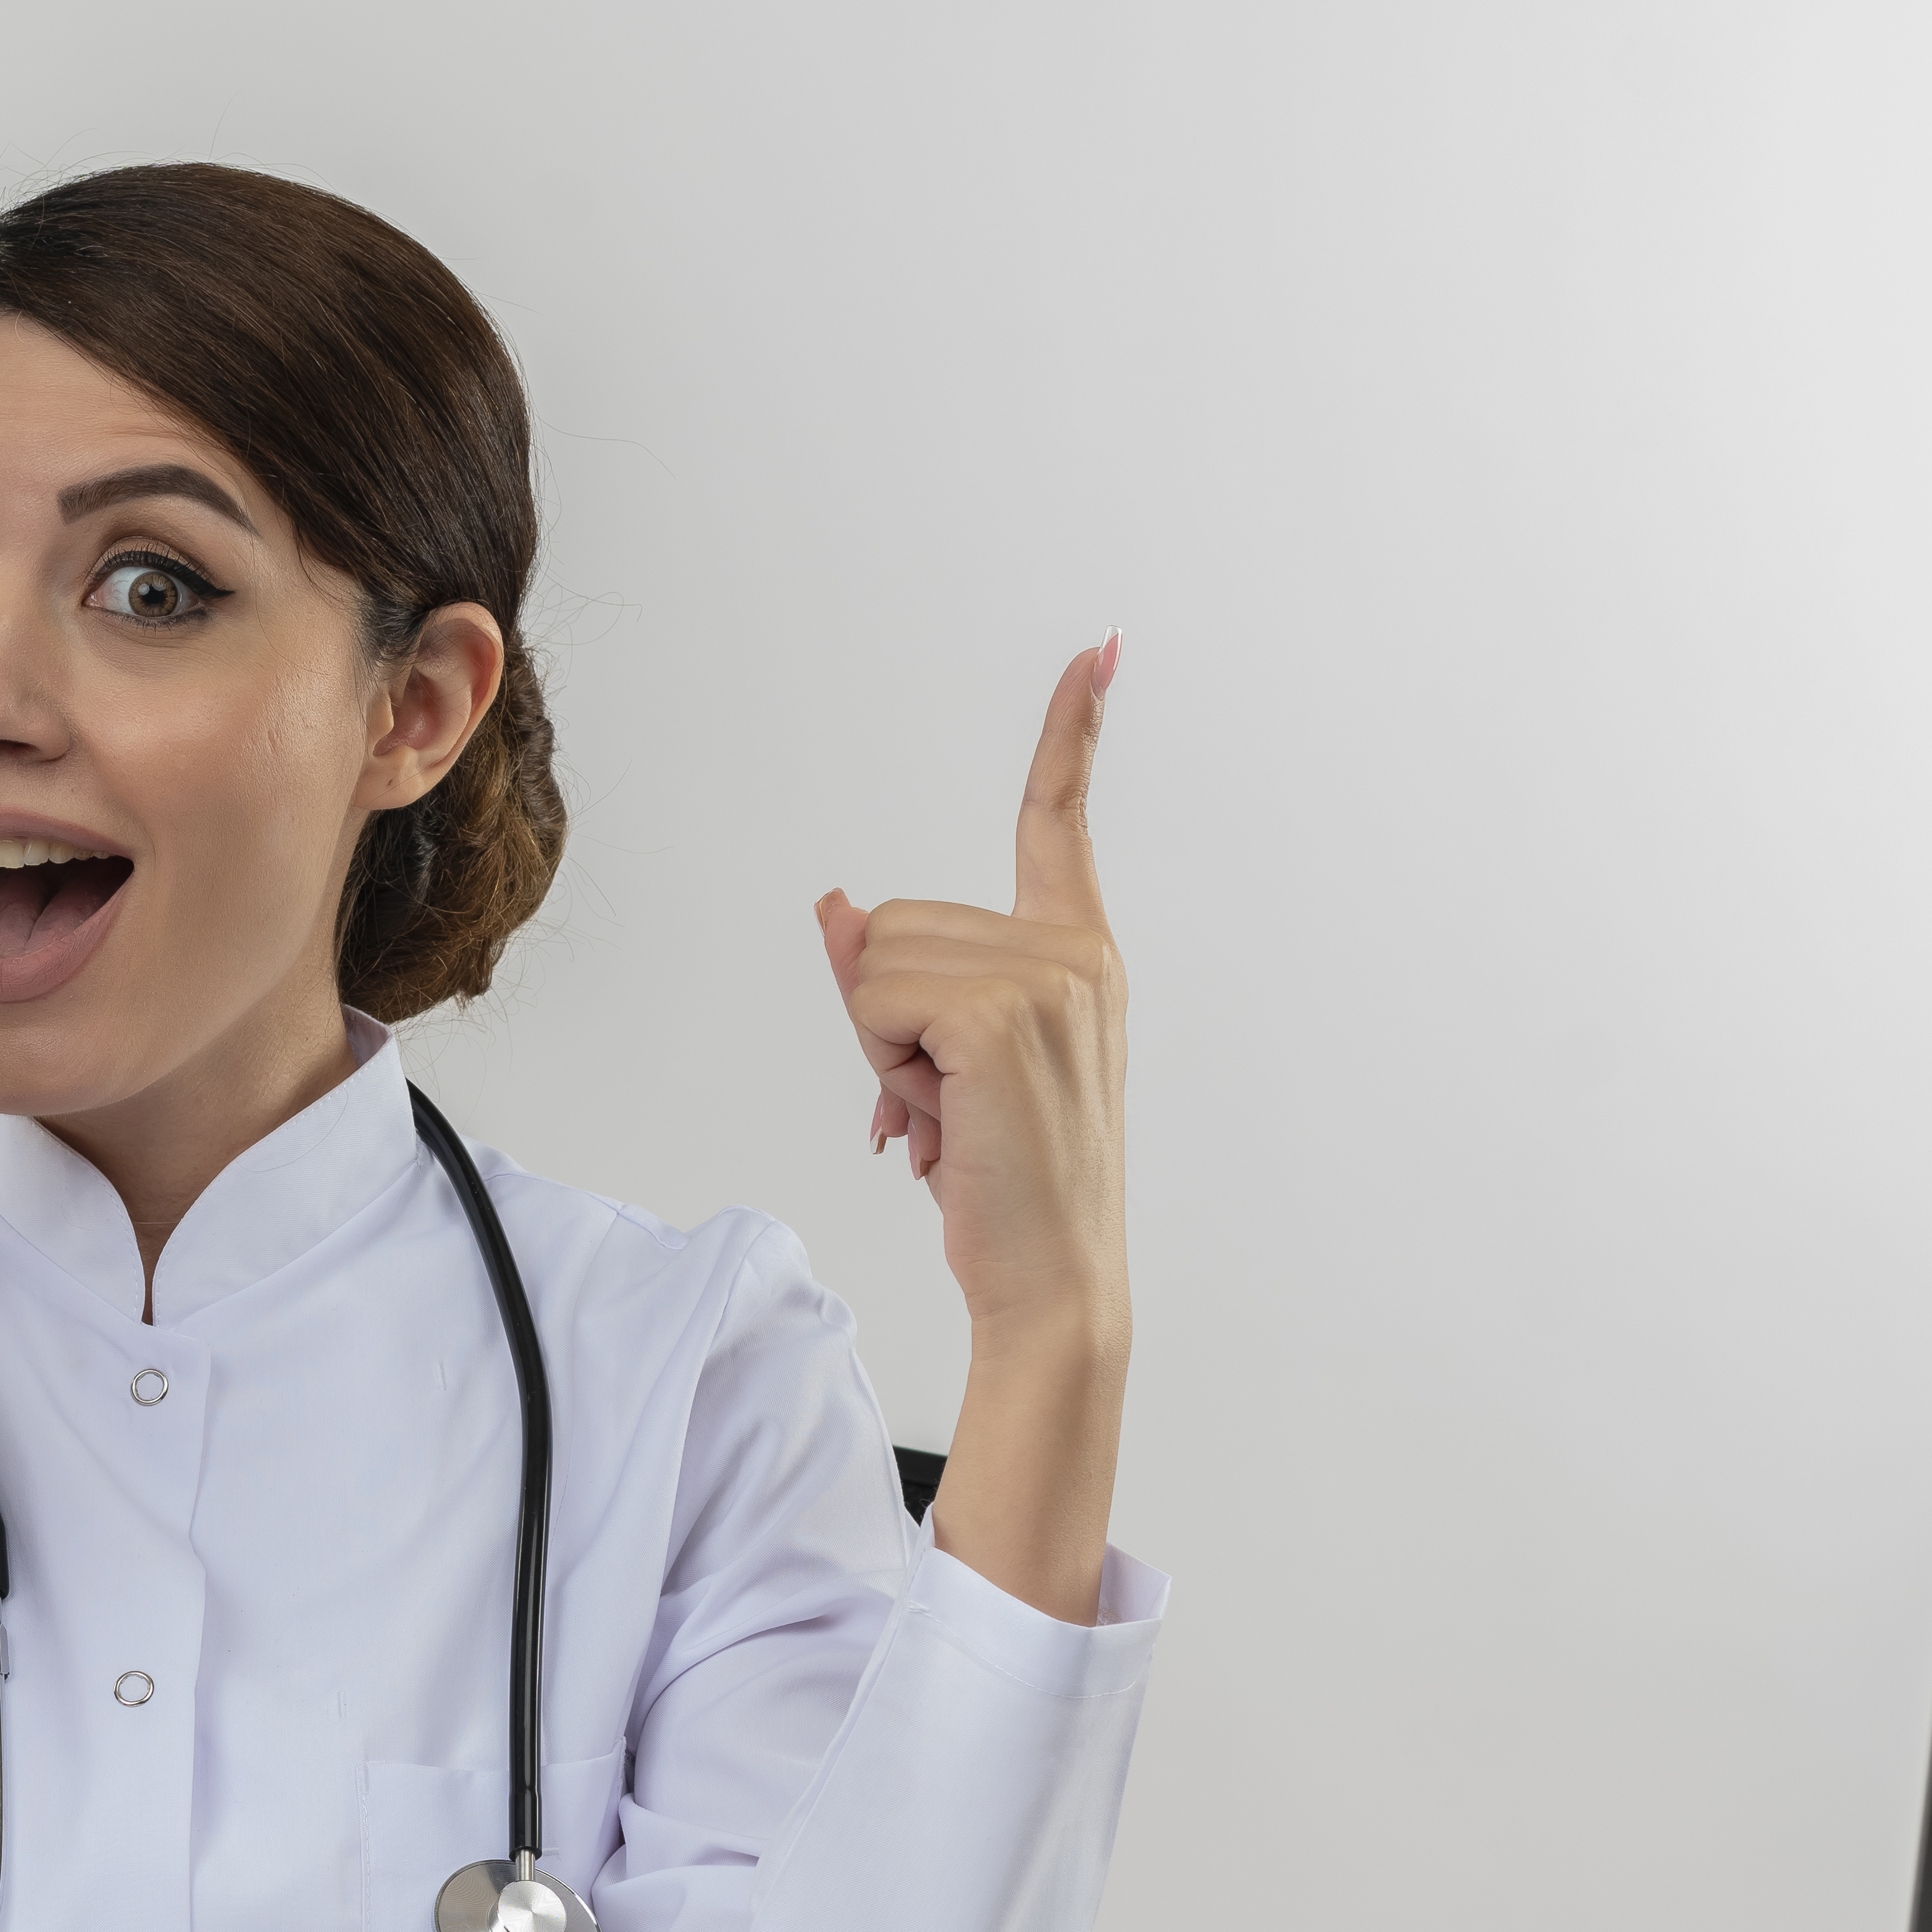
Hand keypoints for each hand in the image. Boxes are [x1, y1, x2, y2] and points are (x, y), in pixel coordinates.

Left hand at [816, 639, 1132, 1621]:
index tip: (1099, 650)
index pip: (1060, 818)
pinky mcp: (1004, 1013)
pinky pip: (877, 998)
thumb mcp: (947, 1064)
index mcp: (1077, 953)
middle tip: (947, 1099)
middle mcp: (1073, 952)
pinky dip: (886, 1063)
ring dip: (884, 1047)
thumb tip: (832, 903)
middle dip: (889, 1015)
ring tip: (950, 1114)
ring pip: (877, 959)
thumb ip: (898, 978)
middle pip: (897, 920)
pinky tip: (945, 1122)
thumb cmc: (1005, 1182)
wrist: (1052, 1280)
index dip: (1072, 730)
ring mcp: (1047, 978)